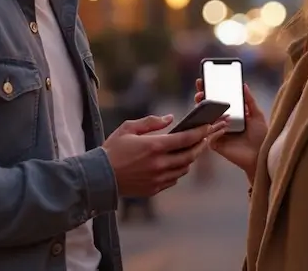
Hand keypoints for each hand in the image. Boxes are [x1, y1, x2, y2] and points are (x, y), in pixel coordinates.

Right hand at [102, 114, 225, 197]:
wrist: (100, 176)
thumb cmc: (113, 150)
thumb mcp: (128, 128)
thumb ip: (151, 122)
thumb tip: (170, 118)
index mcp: (154, 146)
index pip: (186, 138)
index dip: (200, 132)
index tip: (208, 126)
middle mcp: (159, 164)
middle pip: (190, 155)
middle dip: (201, 145)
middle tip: (207, 137)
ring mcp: (158, 178)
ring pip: (184, 168)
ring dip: (190, 158)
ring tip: (192, 149)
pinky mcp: (155, 188)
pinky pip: (174, 179)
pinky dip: (179, 169)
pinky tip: (177, 162)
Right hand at [195, 79, 267, 182]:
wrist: (262, 155)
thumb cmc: (261, 136)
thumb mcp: (257, 115)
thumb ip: (250, 100)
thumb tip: (244, 85)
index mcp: (230, 114)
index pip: (216, 101)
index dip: (208, 91)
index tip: (202, 82)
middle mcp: (221, 122)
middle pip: (206, 109)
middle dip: (200, 99)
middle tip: (200, 93)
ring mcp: (217, 133)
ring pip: (204, 121)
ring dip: (205, 112)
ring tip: (207, 105)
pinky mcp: (215, 144)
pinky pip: (209, 134)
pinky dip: (213, 128)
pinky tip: (221, 124)